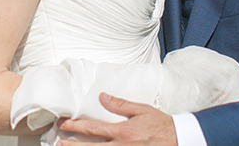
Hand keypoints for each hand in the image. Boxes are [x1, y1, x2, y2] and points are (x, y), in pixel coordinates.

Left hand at [57, 93, 176, 145]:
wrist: (180, 140)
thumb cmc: (162, 126)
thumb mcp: (142, 110)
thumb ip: (121, 104)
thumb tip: (102, 97)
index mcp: (123, 132)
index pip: (93, 128)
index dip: (76, 126)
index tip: (63, 124)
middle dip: (72, 145)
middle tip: (58, 142)